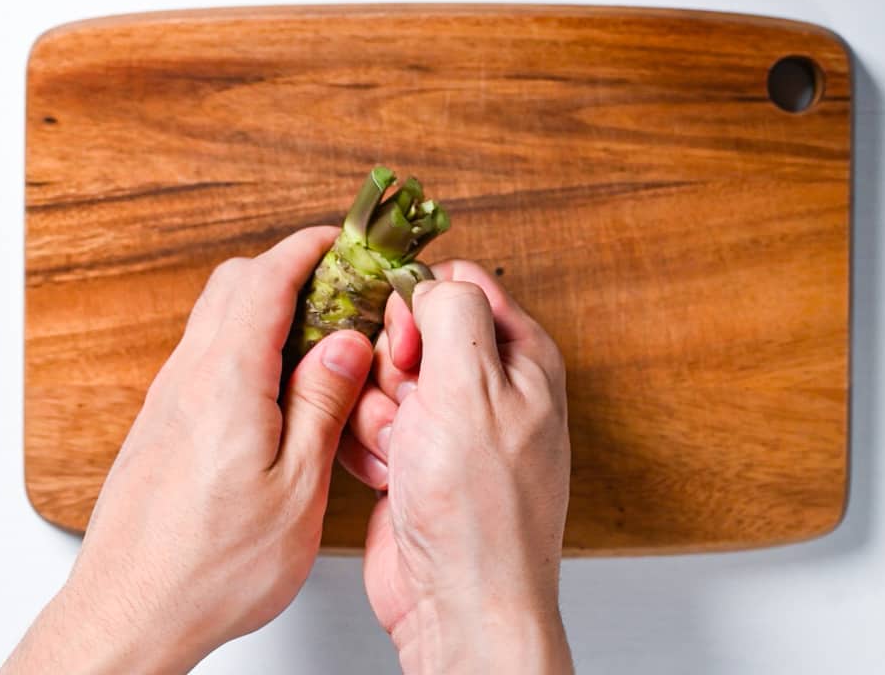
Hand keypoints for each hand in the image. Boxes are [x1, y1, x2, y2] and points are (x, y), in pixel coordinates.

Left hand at [3, 227, 373, 673]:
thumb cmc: (210, 566)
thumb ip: (322, 404)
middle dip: (290, 269)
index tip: (345, 241)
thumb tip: (346, 343)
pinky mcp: (162, 424)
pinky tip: (280, 391)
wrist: (130, 612)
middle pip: (234, 284)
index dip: (310, 248)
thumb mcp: (296, 488)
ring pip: (216, 318)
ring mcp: (169, 399)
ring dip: (267, 309)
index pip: (266, 277)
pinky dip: (246, 346)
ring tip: (320, 344)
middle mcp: (188, 377)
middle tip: (340, 290)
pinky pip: (205, 356)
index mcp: (226, 380)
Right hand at [338, 261, 573, 673]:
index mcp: (519, 357)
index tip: (408, 341)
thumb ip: (452, 310)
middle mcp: (487, 387)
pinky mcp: (413, 458)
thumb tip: (427, 281)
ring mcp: (448, 426)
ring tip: (403, 454)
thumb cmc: (480, 510)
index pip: (458, 284)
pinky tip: (389, 478)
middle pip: (408, 331)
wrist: (458, 603)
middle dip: (392, 370)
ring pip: (379, 379)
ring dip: (376, 416)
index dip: (419, 304)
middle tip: (411, 408)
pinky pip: (365, 424)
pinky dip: (366, 449)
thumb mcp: (472, 386)